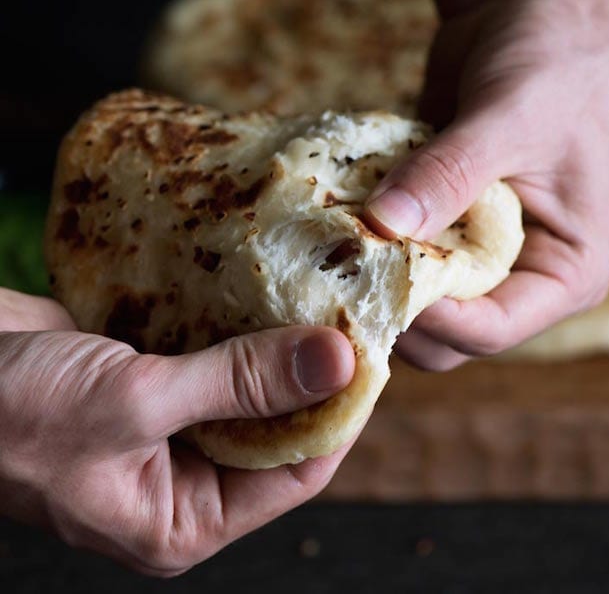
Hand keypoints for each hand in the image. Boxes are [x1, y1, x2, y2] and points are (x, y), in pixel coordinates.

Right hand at [0, 288, 354, 574]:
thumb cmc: (14, 415)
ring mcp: (168, 427)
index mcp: (183, 518)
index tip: (371, 355)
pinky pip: (212, 357)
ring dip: (273, 345)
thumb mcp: (135, 403)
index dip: (338, 414)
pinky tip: (261, 290)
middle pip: (275, 427)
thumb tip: (335, 363)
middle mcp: (182, 478)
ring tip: (315, 296)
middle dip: (308, 375)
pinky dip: (235, 328)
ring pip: (245, 387)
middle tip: (347, 314)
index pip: (295, 471)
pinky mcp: (152, 381)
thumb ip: (238, 382)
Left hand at [349, 0, 608, 368]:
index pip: (492, 330)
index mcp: (564, 271)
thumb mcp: (508, 118)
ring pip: (414, 301)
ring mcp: (477, 253)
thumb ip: (449, 174)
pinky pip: (398, 256)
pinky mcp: (440, 225)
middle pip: (448, 332)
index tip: (375, 280)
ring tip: (331, 243)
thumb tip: (384, 225)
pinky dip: (367, 247)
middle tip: (339, 271)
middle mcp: (521, 275)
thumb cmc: (547, 62)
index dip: (433, 318)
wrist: (523, 14)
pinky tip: (333, 221)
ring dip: (372, 279)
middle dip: (394, 307)